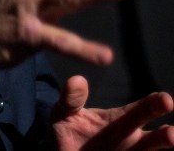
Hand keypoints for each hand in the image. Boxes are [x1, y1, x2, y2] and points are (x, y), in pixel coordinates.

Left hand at [52, 75, 173, 149]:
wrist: (60, 150)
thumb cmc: (67, 128)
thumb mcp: (65, 112)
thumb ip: (71, 99)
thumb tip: (77, 80)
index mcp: (119, 119)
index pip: (141, 110)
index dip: (153, 104)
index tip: (166, 99)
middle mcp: (130, 138)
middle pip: (152, 137)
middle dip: (164, 134)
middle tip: (173, 133)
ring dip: (160, 147)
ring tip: (171, 140)